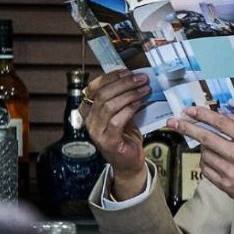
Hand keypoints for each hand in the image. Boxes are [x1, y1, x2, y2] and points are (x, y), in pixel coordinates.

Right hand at [78, 69, 150, 199]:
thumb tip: (132, 77)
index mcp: (89, 111)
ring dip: (130, 94)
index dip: (110, 77)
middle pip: (103, 94)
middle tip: (141, 79)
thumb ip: (121, 98)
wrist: (129, 162)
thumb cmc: (126, 136)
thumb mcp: (121, 112)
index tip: (127, 72)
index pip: (94, 87)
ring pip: (110, 105)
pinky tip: (140, 103)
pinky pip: (117, 120)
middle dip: (124, 84)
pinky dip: (130, 109)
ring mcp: (97, 132)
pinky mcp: (108, 141)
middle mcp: (89, 121)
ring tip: (144, 89)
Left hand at [167, 107, 233, 217]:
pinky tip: (212, 159)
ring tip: (210, 145)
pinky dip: (206, 163)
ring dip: (203, 147)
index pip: (222, 123)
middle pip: (206, 138)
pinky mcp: (227, 186)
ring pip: (205, 154)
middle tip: (173, 122)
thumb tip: (225, 118)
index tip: (190, 110)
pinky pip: (207, 171)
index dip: (203, 115)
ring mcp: (232, 173)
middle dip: (187, 128)